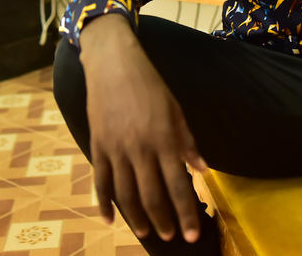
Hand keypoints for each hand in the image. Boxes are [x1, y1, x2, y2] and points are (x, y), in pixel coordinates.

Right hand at [79, 14, 206, 243]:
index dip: (185, 213)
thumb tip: (202, 169)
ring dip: (137, 218)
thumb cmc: (150, 84)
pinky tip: (110, 220)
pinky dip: (104, 204)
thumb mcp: (176, 110)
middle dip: (163, 221)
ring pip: (126, 194)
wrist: (113, 64)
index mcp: (164, 139)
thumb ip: (187, 142)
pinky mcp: (98, 145)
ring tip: (145, 232)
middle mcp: (140, 148)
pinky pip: (101, 181)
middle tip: (171, 238)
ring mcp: (116, 149)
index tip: (191, 234)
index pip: (178, 185)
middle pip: (152, 196)